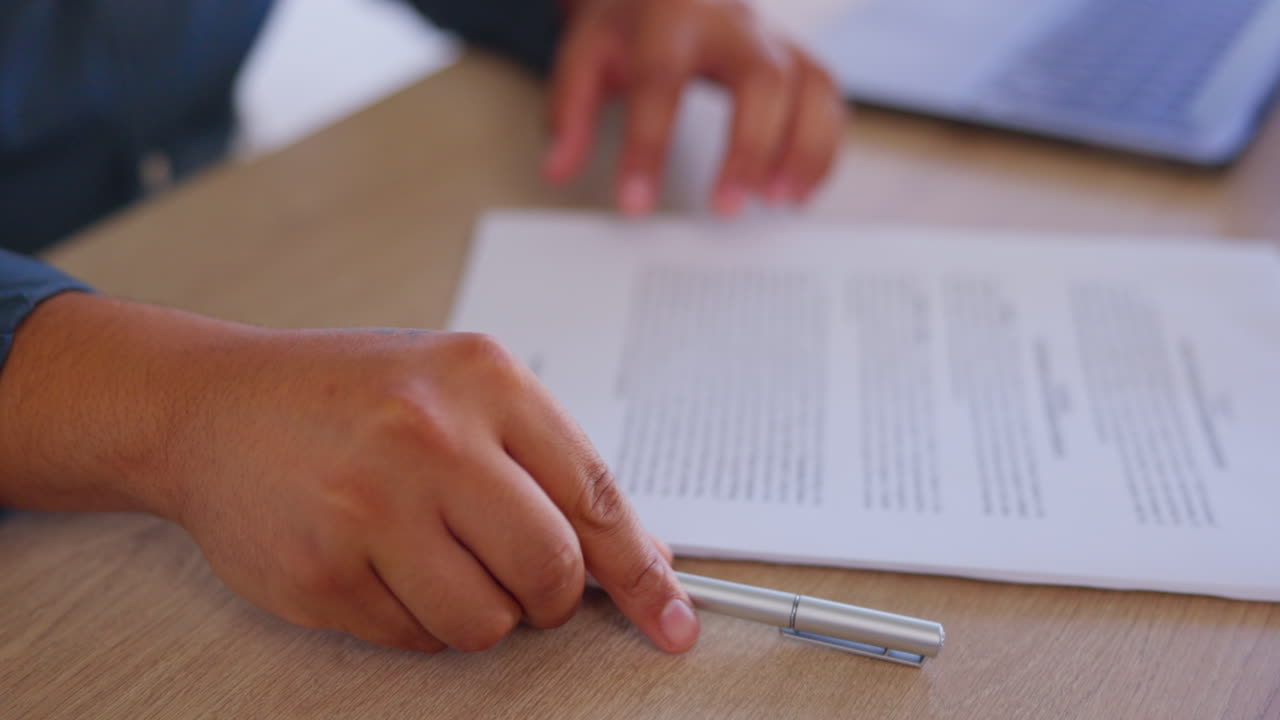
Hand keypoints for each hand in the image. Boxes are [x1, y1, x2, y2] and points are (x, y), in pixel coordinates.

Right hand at [0, 294, 698, 652]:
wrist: (215, 405)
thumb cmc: (351, 397)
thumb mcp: (458, 391)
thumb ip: (544, 463)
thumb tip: (627, 557)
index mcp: (483, 380)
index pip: (595, 496)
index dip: (643, 572)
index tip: (671, 618)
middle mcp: (429, 438)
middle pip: (551, 570)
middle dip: (551, 596)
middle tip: (525, 581)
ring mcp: (370, 509)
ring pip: (487, 622)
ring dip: (479, 611)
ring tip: (435, 557)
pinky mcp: (322, 573)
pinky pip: (416, 639)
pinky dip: (416, 619)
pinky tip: (381, 563)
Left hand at [544, 0, 846, 216]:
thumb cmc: (631, 28)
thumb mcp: (586, 55)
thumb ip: (568, 110)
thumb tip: (557, 169)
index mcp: (670, 18)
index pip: (661, 81)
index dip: (647, 145)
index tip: (635, 203)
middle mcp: (733, 24)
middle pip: (761, 78)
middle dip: (748, 147)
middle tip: (726, 208)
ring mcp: (774, 40)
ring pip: (809, 85)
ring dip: (801, 148)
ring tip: (778, 202)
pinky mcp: (800, 61)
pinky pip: (829, 100)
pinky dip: (822, 148)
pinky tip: (798, 191)